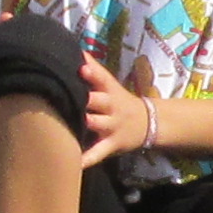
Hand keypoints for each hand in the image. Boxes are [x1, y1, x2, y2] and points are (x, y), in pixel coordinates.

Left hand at [76, 50, 150, 167]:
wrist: (148, 123)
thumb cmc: (119, 101)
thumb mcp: (109, 83)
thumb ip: (93, 68)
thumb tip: (76, 48)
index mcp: (110, 89)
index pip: (102, 78)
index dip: (92, 73)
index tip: (81, 68)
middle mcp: (112, 106)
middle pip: (98, 100)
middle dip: (85, 99)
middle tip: (65, 96)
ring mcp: (112, 126)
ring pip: (97, 124)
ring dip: (85, 124)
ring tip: (64, 126)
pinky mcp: (111, 144)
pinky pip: (98, 152)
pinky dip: (87, 159)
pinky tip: (74, 164)